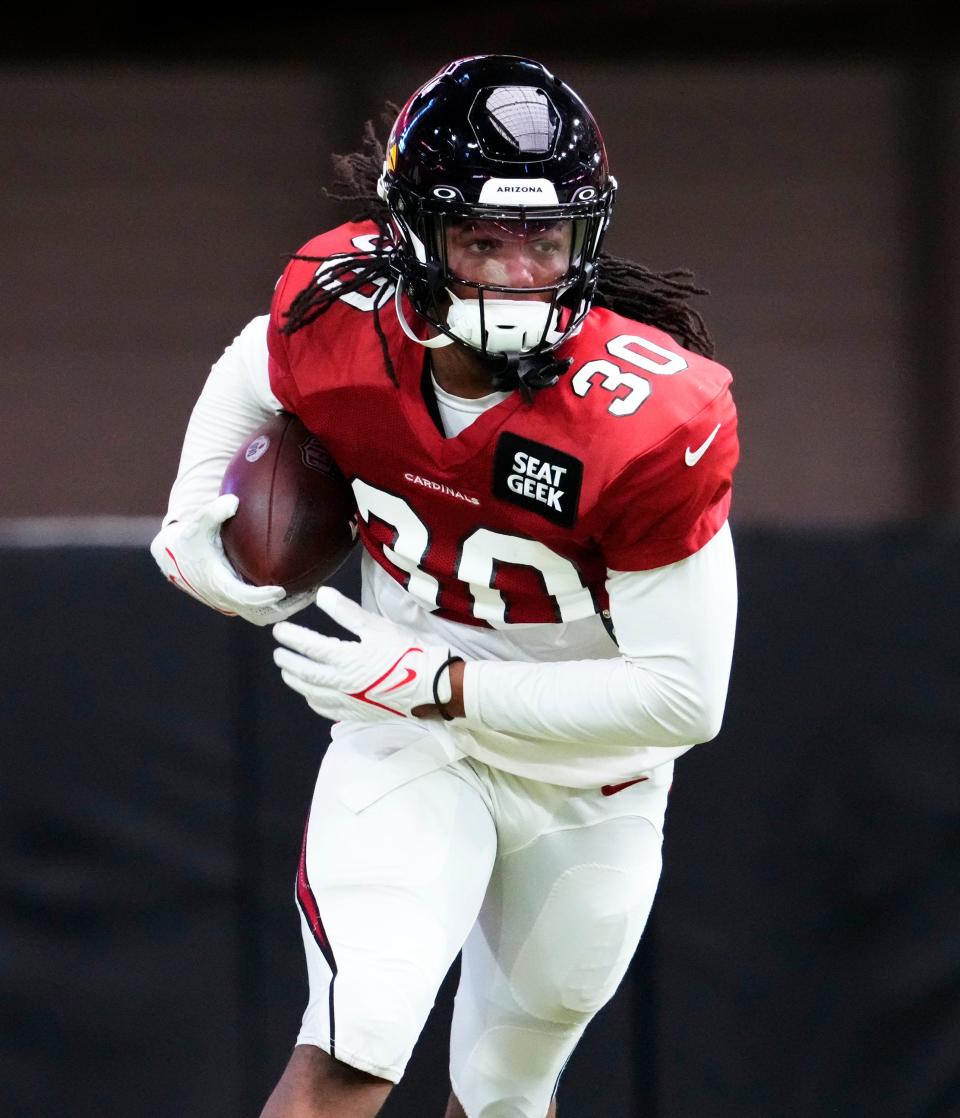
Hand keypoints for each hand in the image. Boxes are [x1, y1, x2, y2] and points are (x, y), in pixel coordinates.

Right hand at [150, 494, 310, 624]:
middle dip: (285, 608)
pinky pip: (264, 610)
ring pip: (265, 615)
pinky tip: (304, 588)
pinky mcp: (239, 602)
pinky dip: (282, 604)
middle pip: (261, 614)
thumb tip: (234, 501)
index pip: (242, 597)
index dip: (262, 597)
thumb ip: (214, 512)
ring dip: (288, 608)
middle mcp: (227, 598)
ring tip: (314, 592)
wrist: (175, 556)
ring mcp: (234, 603)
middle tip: (310, 593)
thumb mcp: (199, 523)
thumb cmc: (191, 538)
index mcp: (218, 583)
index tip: (281, 590)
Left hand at [273, 587, 458, 722]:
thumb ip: (347, 612)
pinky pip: (329, 710)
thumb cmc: (409, 652)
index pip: (309, 646)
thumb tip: (321, 596)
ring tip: (287, 672)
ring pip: (313, 693)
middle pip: (306, 673)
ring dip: (297, 682)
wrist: (433, 686)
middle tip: (278, 652)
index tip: (279, 630)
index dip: (292, 637)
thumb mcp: (379, 626)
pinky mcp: (360, 712)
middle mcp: (342, 683)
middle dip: (289, 661)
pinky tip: (312, 698)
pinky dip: (315, 702)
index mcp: (346, 659)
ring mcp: (349, 701)